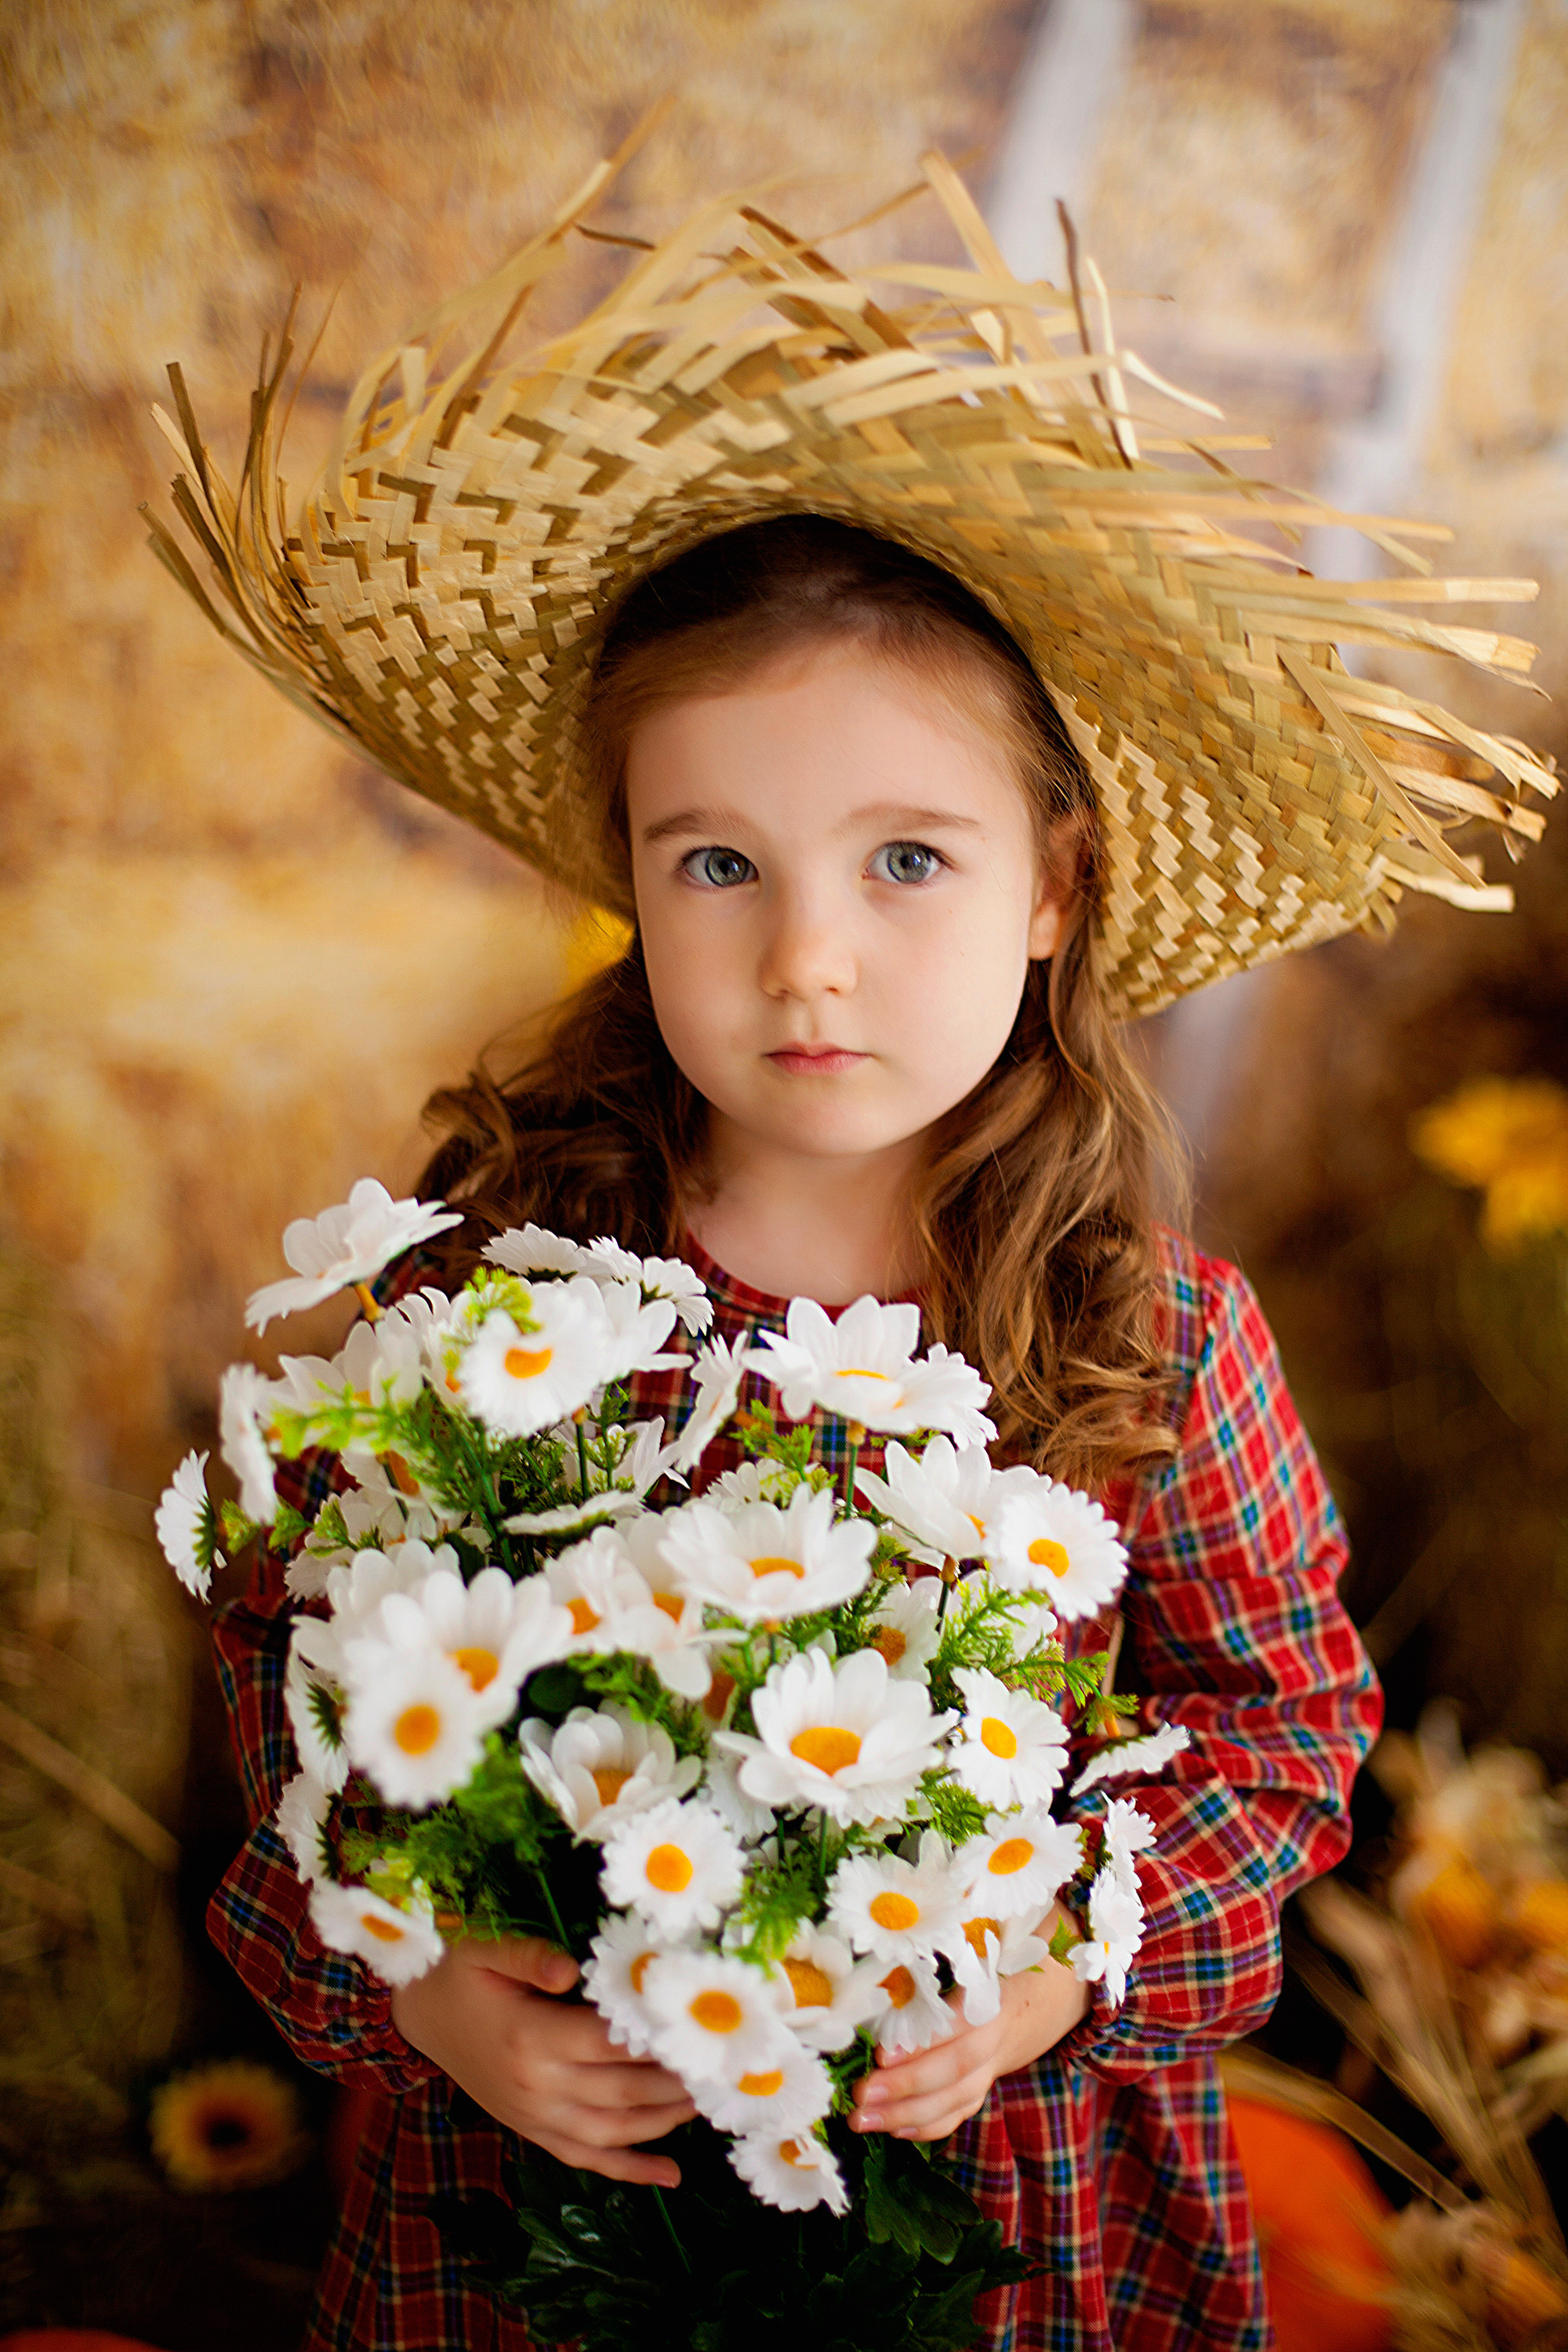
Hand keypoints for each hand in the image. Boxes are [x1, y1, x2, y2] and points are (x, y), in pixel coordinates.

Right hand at [390, 1936, 696, 2185]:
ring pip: (613, 2130)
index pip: (610, 2042)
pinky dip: (630, 2170)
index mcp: (531, 2036)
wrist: (418, 2014)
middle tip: (724, 2068)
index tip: (703, 2029)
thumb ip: (529, 1955)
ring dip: (665, 2122)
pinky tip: (670, 2174)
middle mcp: (538, 2085)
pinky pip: (586, 2158)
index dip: (658, 2038)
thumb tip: (573, 1967)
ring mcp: (535, 2115)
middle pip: (623, 2090)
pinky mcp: (533, 2130)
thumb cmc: (458, 1971)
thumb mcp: (486, 1949)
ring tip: (710, 2103)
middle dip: (677, 2082)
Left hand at [849, 1946, 1089, 2144]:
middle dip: (905, 2088)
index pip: (961, 2026)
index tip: (880, 2055)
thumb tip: (909, 1918)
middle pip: (956, 2071)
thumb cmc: (1025, 1945)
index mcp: (1000, 1995)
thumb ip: (962, 1928)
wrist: (1067, 1982)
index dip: (924, 2044)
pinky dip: (930, 2125)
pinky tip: (894, 2129)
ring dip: (907, 2115)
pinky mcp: (991, 2078)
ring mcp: (997, 2063)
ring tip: (862, 2120)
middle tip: (860, 2098)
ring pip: (957, 2098)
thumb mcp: (1001, 1930)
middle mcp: (1000, 2036)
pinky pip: (963, 2108)